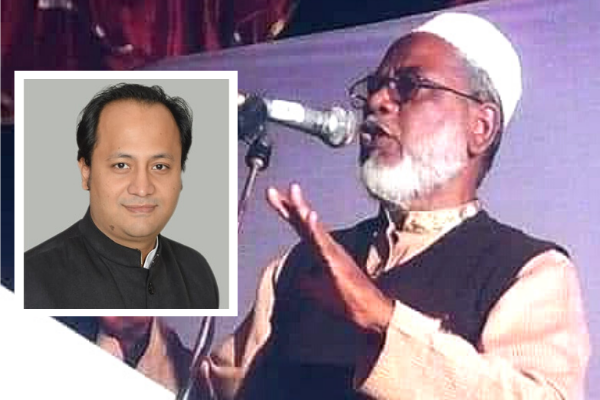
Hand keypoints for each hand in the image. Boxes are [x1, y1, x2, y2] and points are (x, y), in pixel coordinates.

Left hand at [266, 183, 393, 333]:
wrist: (368, 311)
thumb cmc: (348, 299)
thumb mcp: (319, 290)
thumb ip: (309, 280)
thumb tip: (301, 278)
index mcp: (321, 251)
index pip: (300, 226)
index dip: (287, 211)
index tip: (274, 195)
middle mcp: (326, 246)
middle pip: (303, 221)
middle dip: (288, 205)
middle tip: (272, 190)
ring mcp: (332, 252)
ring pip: (314, 227)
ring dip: (303, 209)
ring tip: (293, 192)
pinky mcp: (338, 262)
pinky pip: (324, 243)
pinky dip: (317, 230)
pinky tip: (311, 216)